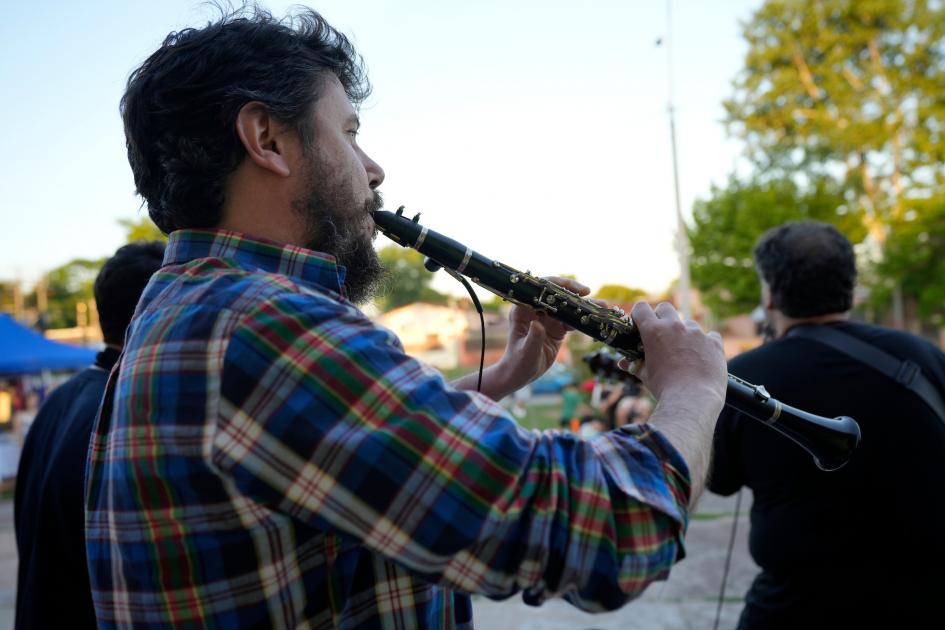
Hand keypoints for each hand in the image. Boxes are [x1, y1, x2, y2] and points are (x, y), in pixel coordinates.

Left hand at [492, 276, 590, 393]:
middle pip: (557, 295)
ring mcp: (548, 318)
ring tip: (604, 307)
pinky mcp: (557, 328)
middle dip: (576, 294)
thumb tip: (538, 323)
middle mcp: (535, 310)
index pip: (541, 289)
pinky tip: (598, 320)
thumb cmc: (518, 363)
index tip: (576, 291)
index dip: (559, 285)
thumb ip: (533, 338)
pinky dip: (584, 320)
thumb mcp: (526, 352)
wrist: (519, 375)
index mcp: (523, 309)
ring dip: (585, 307)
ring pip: (568, 307)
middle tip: (592, 295)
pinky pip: (572, 320)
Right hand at [628, 301, 726, 403]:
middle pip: (665, 307)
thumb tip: (622, 363)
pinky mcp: (714, 342)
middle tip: (662, 334)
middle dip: (661, 316)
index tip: (640, 323)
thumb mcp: (646, 376)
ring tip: (684, 352)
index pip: (641, 308)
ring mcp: (697, 332)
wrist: (692, 400)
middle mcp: (675, 326)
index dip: (639, 314)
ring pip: (688, 323)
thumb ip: (634, 365)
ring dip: (684, 332)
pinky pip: (710, 335)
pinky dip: (705, 343)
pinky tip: (702, 357)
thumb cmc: (665, 388)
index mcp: (654, 331)